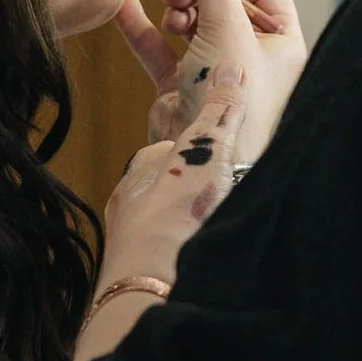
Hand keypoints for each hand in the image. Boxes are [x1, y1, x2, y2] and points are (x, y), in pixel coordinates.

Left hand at [71, 70, 249, 360]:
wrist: (149, 292)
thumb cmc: (176, 218)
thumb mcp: (208, 153)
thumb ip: (222, 114)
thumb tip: (230, 68)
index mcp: (146, 167)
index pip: (178, 149)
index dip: (208, 154)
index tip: (231, 164)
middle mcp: (131, 202)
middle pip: (173, 190)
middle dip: (199, 196)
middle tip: (230, 205)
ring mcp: (131, 242)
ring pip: (165, 229)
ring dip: (189, 232)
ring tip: (218, 239)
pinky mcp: (136, 279)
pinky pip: (163, 262)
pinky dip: (182, 261)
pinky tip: (200, 268)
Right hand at [114, 0, 306, 163]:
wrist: (204, 158)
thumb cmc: (234, 98)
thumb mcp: (230, 28)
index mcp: (282, 43)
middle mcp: (253, 57)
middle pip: (225, 2)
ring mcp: (216, 72)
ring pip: (193, 22)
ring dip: (177, 10)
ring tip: (170, 14)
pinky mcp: (181, 87)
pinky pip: (160, 48)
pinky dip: (142, 26)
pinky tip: (122, 1)